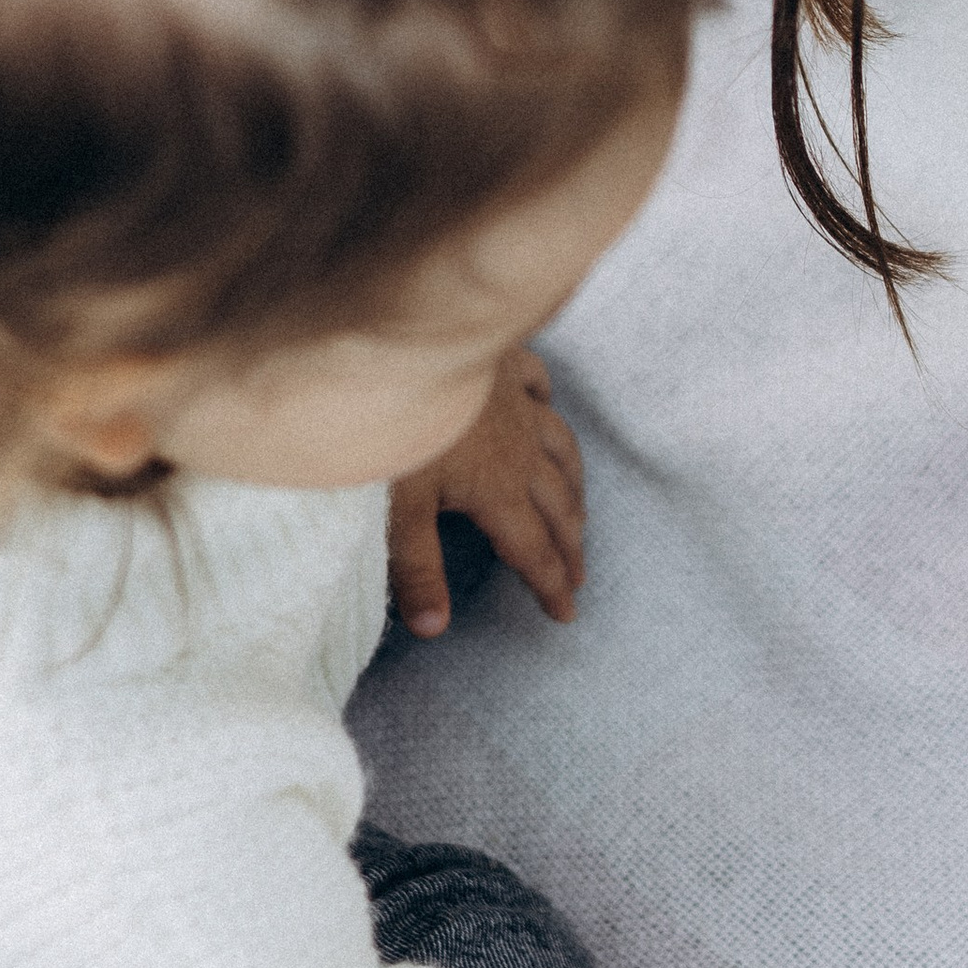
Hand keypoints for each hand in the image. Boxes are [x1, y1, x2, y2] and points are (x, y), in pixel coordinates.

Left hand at [387, 348, 585, 636]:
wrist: (399, 338)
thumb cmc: (388, 424)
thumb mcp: (396, 507)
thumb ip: (415, 568)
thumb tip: (433, 629)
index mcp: (497, 488)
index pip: (533, 550)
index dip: (551, 585)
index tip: (566, 614)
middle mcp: (520, 449)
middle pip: (558, 507)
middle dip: (571, 546)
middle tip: (579, 575)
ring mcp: (517, 404)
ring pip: (562, 451)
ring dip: (573, 487)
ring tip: (578, 510)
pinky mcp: (504, 365)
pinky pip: (539, 386)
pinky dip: (547, 403)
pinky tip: (546, 406)